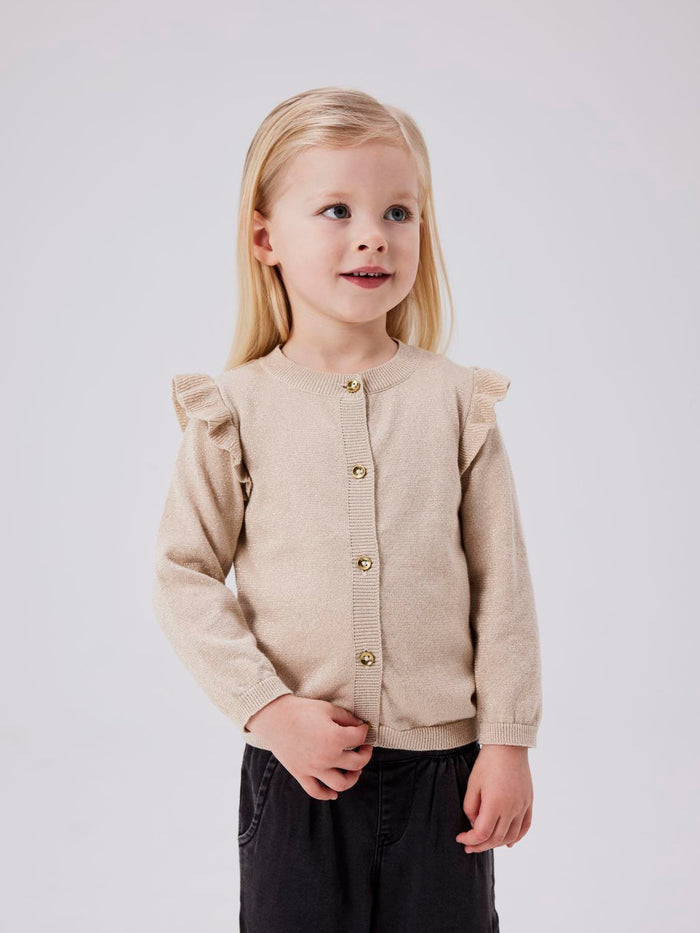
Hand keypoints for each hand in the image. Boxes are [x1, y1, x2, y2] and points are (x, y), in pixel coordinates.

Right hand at [244, 695, 373, 800]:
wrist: (273, 716)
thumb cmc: (301, 710)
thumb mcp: (328, 708)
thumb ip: (347, 718)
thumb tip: (359, 726)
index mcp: (335, 738)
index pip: (360, 738)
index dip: (365, 731)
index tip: (363, 728)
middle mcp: (327, 757)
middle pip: (357, 763)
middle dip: (365, 754)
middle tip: (364, 748)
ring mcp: (313, 768)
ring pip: (341, 784)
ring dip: (352, 778)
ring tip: (354, 770)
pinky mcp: (300, 774)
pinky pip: (316, 791)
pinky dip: (326, 794)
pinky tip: (333, 792)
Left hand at [455, 744, 532, 852]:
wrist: (508, 745)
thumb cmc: (487, 762)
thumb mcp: (473, 784)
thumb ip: (470, 807)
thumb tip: (474, 823)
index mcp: (495, 804)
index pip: (482, 833)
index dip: (470, 840)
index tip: (460, 838)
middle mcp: (512, 809)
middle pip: (496, 838)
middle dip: (480, 845)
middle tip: (469, 847)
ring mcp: (522, 806)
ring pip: (511, 835)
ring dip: (497, 844)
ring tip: (485, 844)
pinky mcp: (529, 802)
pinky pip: (525, 827)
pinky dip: (517, 837)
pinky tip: (508, 843)